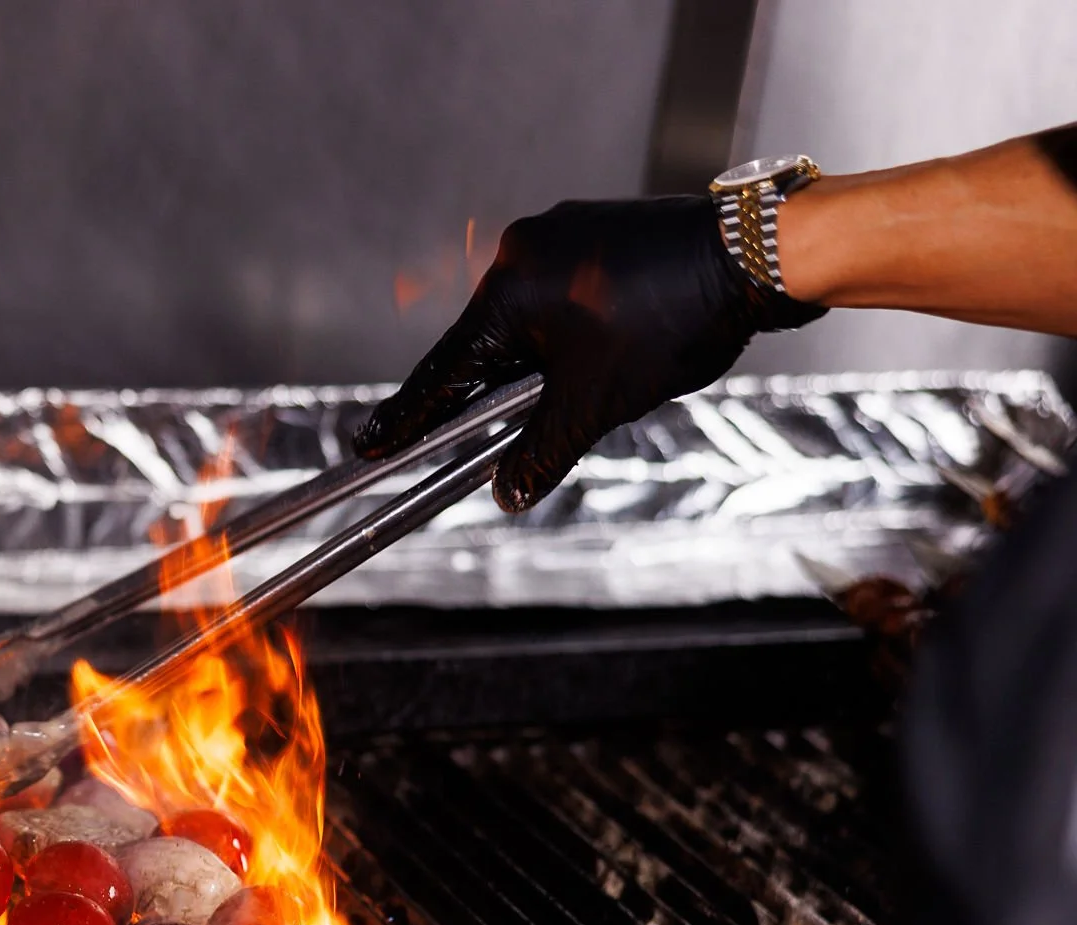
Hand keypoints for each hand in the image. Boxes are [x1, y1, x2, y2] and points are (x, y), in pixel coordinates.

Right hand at [355, 197, 823, 512]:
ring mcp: (561, 233)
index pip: (443, 371)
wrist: (756, 256)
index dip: (407, 418)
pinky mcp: (596, 230)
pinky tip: (601, 352)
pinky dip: (566, 332)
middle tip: (472, 438)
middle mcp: (522, 250)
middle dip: (489, 394)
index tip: (370, 445)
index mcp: (507, 289)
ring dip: (537, 363)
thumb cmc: (672, 321)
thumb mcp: (595, 402)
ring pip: (526, 320)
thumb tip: (507, 493)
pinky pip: (559, 293)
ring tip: (576, 389)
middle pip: (483, 344)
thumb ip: (540, 450)